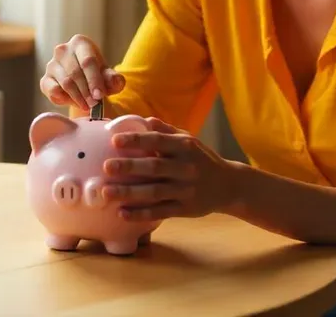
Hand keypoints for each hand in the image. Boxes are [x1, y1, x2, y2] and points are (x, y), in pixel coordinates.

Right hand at [39, 34, 125, 110]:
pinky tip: (74, 103)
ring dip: (78, 97)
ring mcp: (52, 64)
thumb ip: (114, 79)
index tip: (99, 95)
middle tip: (95, 104)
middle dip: (86, 91)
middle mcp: (63, 50)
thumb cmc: (97, 76)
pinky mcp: (45, 79)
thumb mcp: (109, 77)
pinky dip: (64, 99)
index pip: (87, 61)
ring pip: (65, 83)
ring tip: (88, 106)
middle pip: (76, 72)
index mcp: (80, 43)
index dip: (94, 80)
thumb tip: (115, 81)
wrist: (84, 83)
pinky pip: (53, 91)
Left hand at [102, 118, 237, 221]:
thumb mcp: (189, 140)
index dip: (137, 140)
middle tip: (106, 167)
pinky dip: (141, 214)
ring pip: (154, 192)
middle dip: (129, 167)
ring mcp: (186, 190)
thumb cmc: (202, 159)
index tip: (115, 140)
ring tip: (107, 192)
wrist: (229, 185)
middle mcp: (186, 168)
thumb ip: (166, 131)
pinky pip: (160, 212)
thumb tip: (143, 120)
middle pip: (154, 167)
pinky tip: (122, 213)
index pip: (159, 141)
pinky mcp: (185, 209)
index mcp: (185, 147)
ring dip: (129, 193)